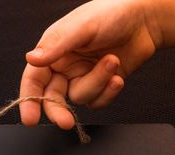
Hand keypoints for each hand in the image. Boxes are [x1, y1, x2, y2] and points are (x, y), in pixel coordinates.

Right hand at [19, 0, 160, 128]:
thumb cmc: (112, 13)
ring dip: (97, 83)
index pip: (34, 79)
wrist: (145, 19)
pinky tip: (118, 75)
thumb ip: (56, 45)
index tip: (30, 119)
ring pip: (80, 98)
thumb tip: (32, 59)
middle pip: (52, 97)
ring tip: (112, 60)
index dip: (29, 98)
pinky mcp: (101, 85)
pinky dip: (108, 92)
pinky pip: (98, 101)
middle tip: (66, 122)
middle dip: (59, 110)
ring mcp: (83, 77)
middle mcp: (65, 66)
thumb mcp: (82, 26)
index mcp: (53, 50)